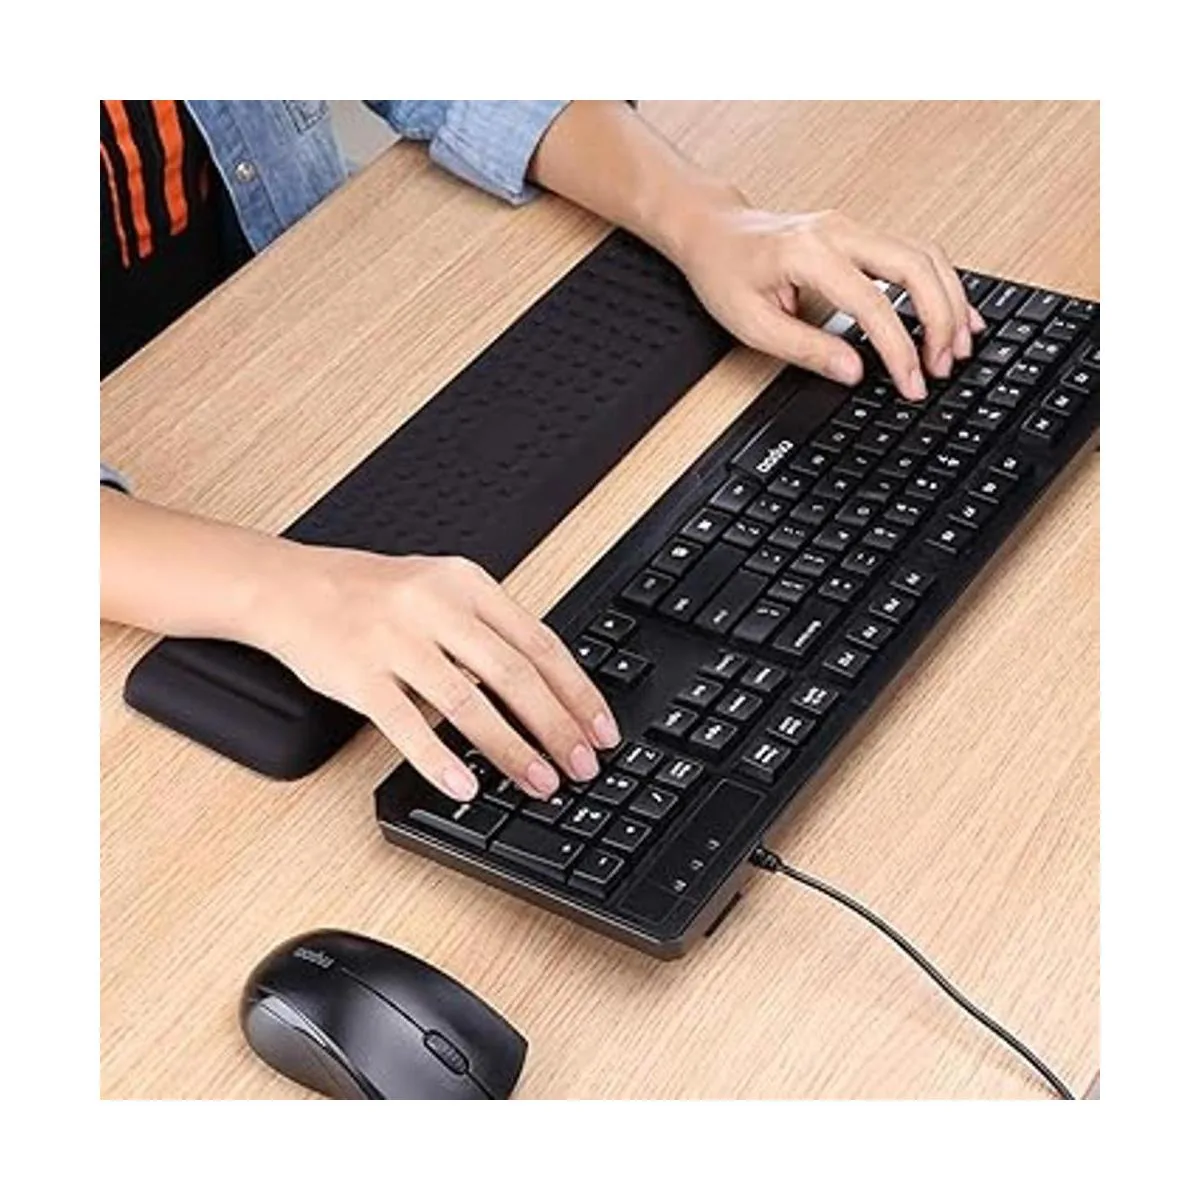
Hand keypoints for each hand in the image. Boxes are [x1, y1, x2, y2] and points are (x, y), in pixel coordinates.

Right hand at [251, 545, 620, 801]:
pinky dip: (439, 760)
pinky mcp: (357, 674)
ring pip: (467, 702)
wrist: (289, 588)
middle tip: (581, 767)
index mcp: (466, 583)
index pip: (540, 642)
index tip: (601, 730)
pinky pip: (405, 724)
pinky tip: (464, 786)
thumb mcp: (440, 590)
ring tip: (538, 782)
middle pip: (514, 674)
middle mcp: (434, 606)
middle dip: (557, 727)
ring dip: (510, 750)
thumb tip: (550, 692)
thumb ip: (489, 630)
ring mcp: (395, 640)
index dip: (578, 692)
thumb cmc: (371, 595)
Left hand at [670, 202, 984, 401]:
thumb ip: (806, 348)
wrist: (714, 230)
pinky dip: (940, 284)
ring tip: (959, 346)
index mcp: (809, 254)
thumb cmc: (724, 271)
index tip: (911, 382)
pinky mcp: (860, 234)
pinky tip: (953, 313)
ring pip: (925, 255)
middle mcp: (840, 231)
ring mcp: (854, 227)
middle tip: (943, 366)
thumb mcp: (752, 323)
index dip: (899, 348)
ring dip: (950, 300)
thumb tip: (854, 372)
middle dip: (940, 320)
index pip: (874, 303)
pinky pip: (915, 253)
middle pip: (916, 267)